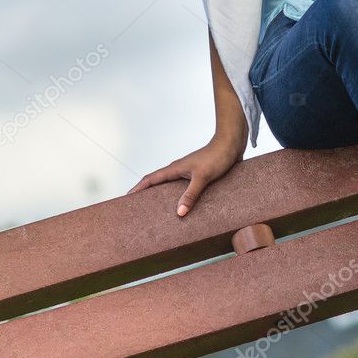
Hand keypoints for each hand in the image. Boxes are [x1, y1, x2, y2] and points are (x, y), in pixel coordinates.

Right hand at [125, 133, 245, 215]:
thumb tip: (179, 213)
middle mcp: (179, 170)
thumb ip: (191, 194)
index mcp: (175, 169)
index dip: (137, 188)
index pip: (151, 179)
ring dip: (165, 198)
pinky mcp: (200, 175)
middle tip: (139, 210)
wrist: (231, 143)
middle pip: (158, 184)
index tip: (126, 198)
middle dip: (147, 195)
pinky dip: (181, 197)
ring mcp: (189, 173)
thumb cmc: (217, 157)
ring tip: (160, 214)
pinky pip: (185, 188)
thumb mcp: (203, 177)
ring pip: (172, 187)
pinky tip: (186, 208)